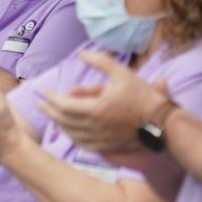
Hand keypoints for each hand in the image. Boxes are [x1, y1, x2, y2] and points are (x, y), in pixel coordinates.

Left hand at [39, 50, 168, 153]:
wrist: (161, 123)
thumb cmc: (142, 96)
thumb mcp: (122, 73)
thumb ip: (100, 61)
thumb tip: (81, 54)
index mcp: (95, 109)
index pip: (63, 105)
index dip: (52, 98)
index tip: (46, 91)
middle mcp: (93, 127)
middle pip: (63, 121)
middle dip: (49, 111)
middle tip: (40, 105)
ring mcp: (99, 139)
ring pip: (70, 134)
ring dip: (59, 124)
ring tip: (53, 117)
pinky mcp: (105, 147)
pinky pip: (82, 144)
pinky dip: (72, 137)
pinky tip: (69, 132)